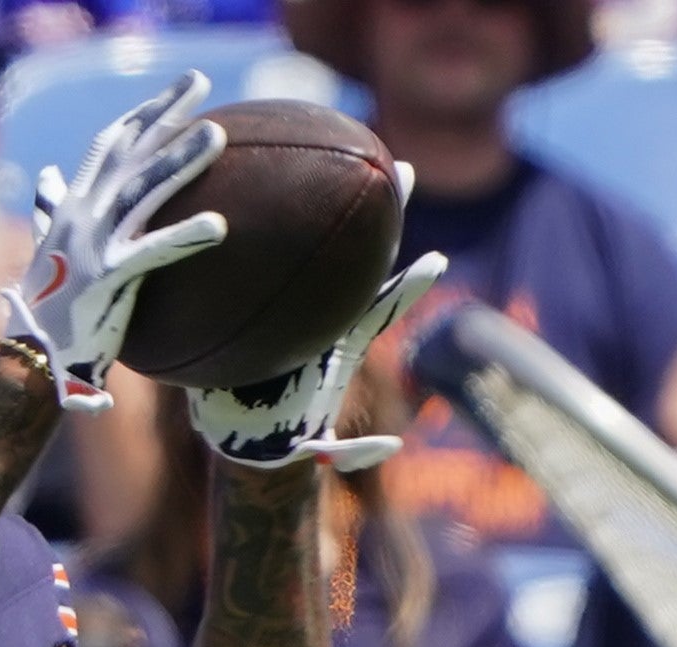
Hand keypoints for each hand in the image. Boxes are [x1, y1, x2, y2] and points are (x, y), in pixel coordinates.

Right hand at [0, 72, 228, 413]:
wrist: (30, 356)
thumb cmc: (44, 311)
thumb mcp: (48, 251)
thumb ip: (50, 213)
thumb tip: (47, 179)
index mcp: (70, 210)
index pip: (105, 148)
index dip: (138, 118)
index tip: (170, 96)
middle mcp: (79, 218)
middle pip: (127, 152)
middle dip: (164, 113)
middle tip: (201, 83)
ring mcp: (91, 245)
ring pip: (141, 191)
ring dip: (179, 161)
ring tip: (217, 135)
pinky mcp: (105, 278)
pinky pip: (151, 251)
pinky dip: (184, 236)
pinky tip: (220, 225)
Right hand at [188, 164, 445, 471]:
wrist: (240, 434)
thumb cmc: (273, 443)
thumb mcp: (310, 451)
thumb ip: (353, 454)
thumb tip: (395, 449)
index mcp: (337, 346)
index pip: (378, 310)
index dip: (407, 288)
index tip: (436, 261)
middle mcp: (324, 317)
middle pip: (359, 259)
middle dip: (385, 215)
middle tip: (400, 170)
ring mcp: (300, 310)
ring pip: (323, 249)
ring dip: (341, 205)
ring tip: (349, 162)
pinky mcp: (268, 311)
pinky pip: (265, 264)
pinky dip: (271, 232)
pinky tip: (261, 186)